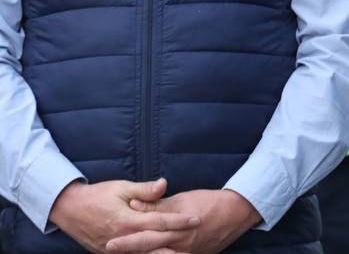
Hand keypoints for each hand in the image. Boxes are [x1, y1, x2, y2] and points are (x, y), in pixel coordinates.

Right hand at [48, 179, 198, 253]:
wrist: (69, 209)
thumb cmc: (97, 195)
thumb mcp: (121, 188)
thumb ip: (145, 190)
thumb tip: (164, 184)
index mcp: (127, 221)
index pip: (160, 222)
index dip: (179, 221)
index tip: (196, 219)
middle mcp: (123, 238)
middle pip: (155, 244)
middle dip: (177, 243)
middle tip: (195, 240)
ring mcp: (115, 250)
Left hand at [106, 188, 259, 253]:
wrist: (236, 213)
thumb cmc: (209, 202)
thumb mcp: (182, 199)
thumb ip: (157, 203)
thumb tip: (133, 204)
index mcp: (177, 227)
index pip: (147, 234)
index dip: (128, 239)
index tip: (110, 241)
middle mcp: (180, 244)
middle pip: (150, 249)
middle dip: (129, 250)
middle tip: (110, 248)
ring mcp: (187, 253)